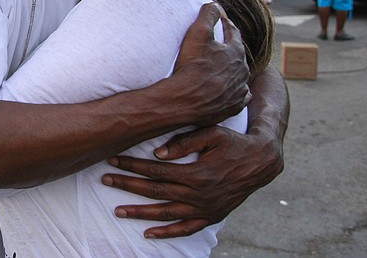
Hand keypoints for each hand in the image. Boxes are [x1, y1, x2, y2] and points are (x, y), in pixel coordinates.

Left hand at [102, 125, 283, 237]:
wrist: (261, 161)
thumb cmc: (233, 142)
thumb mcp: (211, 133)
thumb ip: (184, 142)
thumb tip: (157, 152)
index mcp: (196, 173)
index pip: (155, 170)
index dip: (132, 164)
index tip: (113, 160)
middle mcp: (199, 195)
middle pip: (155, 192)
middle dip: (127, 186)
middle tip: (105, 180)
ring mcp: (205, 209)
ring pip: (166, 214)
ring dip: (140, 212)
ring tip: (118, 211)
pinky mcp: (212, 216)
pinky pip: (186, 230)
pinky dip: (167, 233)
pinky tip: (148, 234)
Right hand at [171, 3, 249, 126]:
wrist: (186, 100)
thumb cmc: (192, 66)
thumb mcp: (198, 33)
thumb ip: (208, 15)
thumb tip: (215, 4)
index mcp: (236, 51)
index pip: (233, 33)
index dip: (225, 25)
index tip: (219, 20)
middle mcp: (242, 70)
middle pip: (238, 55)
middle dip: (229, 48)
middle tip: (218, 44)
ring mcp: (239, 89)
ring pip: (240, 76)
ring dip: (232, 70)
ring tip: (221, 68)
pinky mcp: (234, 106)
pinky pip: (239, 96)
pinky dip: (235, 91)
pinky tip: (227, 89)